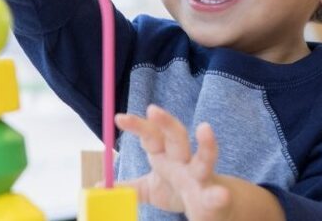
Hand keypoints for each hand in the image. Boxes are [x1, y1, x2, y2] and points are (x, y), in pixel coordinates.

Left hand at [115, 105, 231, 220]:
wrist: (210, 210)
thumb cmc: (178, 192)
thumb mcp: (150, 190)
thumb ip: (129, 186)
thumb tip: (100, 184)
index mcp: (166, 155)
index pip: (151, 134)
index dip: (137, 125)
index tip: (118, 118)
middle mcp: (184, 161)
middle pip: (176, 136)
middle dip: (166, 122)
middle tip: (152, 109)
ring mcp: (200, 178)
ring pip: (204, 159)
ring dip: (206, 145)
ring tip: (205, 129)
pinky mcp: (213, 198)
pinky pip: (215, 196)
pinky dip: (218, 196)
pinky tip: (221, 195)